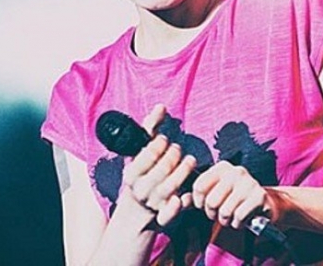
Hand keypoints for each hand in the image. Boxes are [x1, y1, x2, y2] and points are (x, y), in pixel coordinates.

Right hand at [121, 104, 196, 225]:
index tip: (165, 140)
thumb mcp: (140, 150)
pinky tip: (186, 195)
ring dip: (184, 171)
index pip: (149, 154)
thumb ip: (150, 128)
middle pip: (163, 168)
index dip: (160, 144)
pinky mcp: (164, 216)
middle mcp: (140, 189)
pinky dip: (180, 204)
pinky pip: (172, 212)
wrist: (137, 210)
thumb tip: (161, 105)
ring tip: (190, 160)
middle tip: (178, 149)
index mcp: (131, 173)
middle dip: (174, 155)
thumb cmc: (141, 172)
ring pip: (172, 186)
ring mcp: (152, 203)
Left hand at [192, 161, 268, 228]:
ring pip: (225, 211)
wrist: (261, 203)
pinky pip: (239, 216)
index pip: (199, 186)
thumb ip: (196, 195)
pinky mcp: (259, 196)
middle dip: (212, 214)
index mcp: (222, 167)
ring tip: (229, 217)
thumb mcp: (214, 192)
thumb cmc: (232, 197)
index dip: (197, 201)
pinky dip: (237, 223)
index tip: (202, 206)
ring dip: (225, 220)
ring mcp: (249, 182)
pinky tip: (239, 219)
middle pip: (212, 201)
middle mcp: (236, 171)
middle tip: (217, 214)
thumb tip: (181, 200)